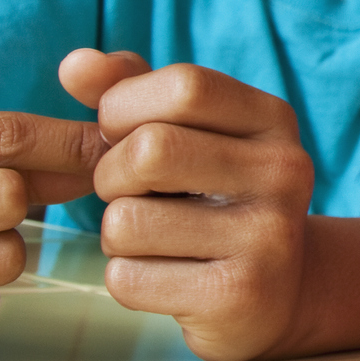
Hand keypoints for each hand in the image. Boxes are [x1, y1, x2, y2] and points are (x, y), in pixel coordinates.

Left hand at [61, 51, 313, 360]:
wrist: (277, 292)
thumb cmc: (213, 198)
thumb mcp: (189, 134)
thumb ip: (130, 91)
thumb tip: (75, 64)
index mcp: (274, 120)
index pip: (184, 86)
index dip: (125, 107)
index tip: (123, 134)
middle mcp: (285, 172)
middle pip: (151, 150)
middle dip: (111, 176)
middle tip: (131, 194)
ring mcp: (268, 237)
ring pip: (125, 221)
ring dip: (116, 234)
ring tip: (155, 240)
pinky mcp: (237, 296)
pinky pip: (127, 278)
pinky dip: (127, 279)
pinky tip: (167, 278)